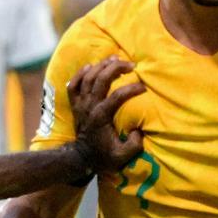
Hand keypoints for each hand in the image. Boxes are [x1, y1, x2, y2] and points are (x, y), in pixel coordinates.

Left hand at [67, 56, 144, 171]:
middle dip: (116, 68)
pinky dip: (80, 73)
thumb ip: (134, 145)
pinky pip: (73, 84)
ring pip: (88, 77)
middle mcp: (89, 106)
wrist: (81, 158)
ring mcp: (80, 104)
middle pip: (100, 79)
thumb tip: (139, 130)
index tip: (143, 87)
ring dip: (101, 65)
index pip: (117, 96)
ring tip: (115, 59)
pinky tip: (90, 66)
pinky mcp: (75, 104)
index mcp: (101, 116)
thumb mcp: (122, 157)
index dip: (131, 89)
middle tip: (131, 64)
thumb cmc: (104, 156)